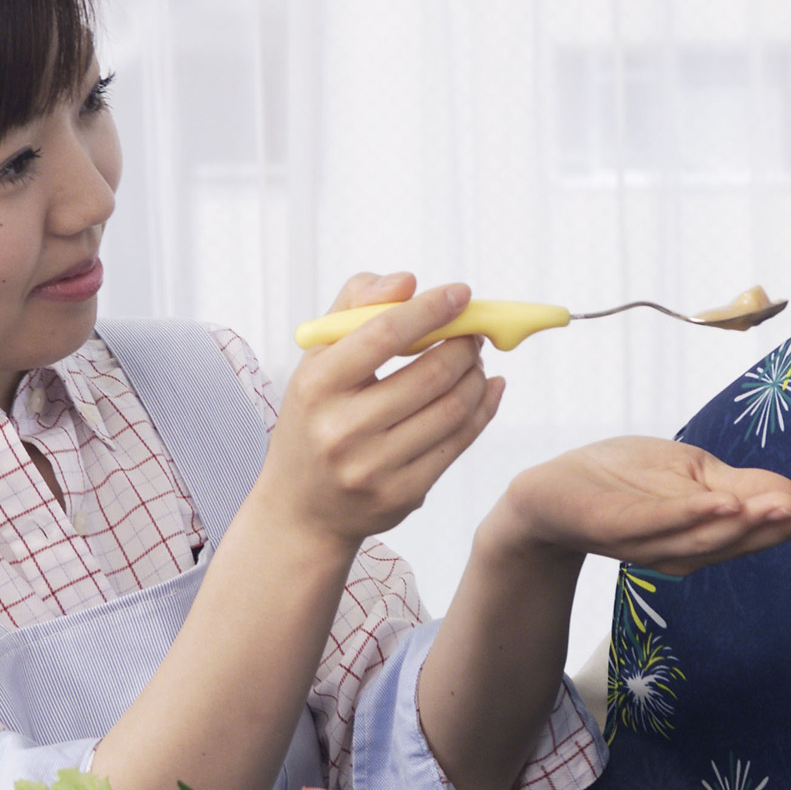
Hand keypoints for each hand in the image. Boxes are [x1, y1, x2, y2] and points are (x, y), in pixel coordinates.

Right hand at [258, 272, 504, 547]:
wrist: (302, 508)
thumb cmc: (316, 416)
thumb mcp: (317, 359)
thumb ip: (356, 307)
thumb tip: (408, 281)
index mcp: (316, 385)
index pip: (383, 335)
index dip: (429, 310)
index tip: (460, 293)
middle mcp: (341, 429)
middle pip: (429, 375)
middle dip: (464, 345)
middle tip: (473, 333)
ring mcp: (373, 467)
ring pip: (451, 409)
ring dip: (477, 376)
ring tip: (476, 361)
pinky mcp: (402, 495)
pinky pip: (458, 443)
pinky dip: (483, 409)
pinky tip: (488, 389)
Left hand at [486, 436, 790, 576]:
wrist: (555, 488)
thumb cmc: (626, 479)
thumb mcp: (692, 474)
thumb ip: (740, 487)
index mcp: (706, 535)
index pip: (758, 529)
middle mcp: (685, 548)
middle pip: (740, 539)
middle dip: (779, 527)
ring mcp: (652, 542)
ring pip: (706, 537)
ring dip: (744, 523)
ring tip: (780, 508)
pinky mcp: (619, 529)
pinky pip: (659, 523)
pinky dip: (692, 515)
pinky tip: (720, 503)